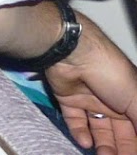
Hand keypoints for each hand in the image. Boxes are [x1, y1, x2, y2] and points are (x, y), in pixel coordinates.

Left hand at [46, 15, 136, 154]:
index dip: (134, 142)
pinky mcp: (68, 99)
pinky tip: (85, 143)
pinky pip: (75, 120)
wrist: (73, 53)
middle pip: (119, 131)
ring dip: (102, 145)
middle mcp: (112, 100)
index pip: (136, 126)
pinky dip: (80, 132)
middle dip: (120, 148)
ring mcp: (89, 99)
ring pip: (98, 128)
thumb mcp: (136, 99)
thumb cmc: (111, 73)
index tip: (132, 154)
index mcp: (132, 98)